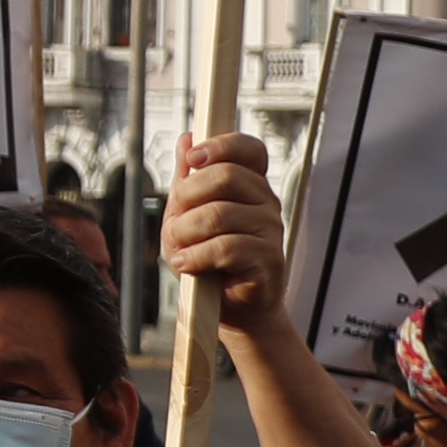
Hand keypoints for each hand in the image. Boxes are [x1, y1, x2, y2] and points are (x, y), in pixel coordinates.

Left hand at [162, 132, 293, 333]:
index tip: (193, 157)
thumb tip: (188, 139)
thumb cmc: (205, 259)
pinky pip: (225, 247)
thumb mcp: (185, 214)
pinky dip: (195, 256)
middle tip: (176, 221)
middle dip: (187, 196)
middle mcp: (265, 203)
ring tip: (179, 248)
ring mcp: (270, 231)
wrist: (224, 307)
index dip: (222, 145)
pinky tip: (187, 264)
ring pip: (219, 214)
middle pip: (226, 176)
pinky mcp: (268, 261)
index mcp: (249, 185)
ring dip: (185, 232)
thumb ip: (188, 179)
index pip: (249, 149)